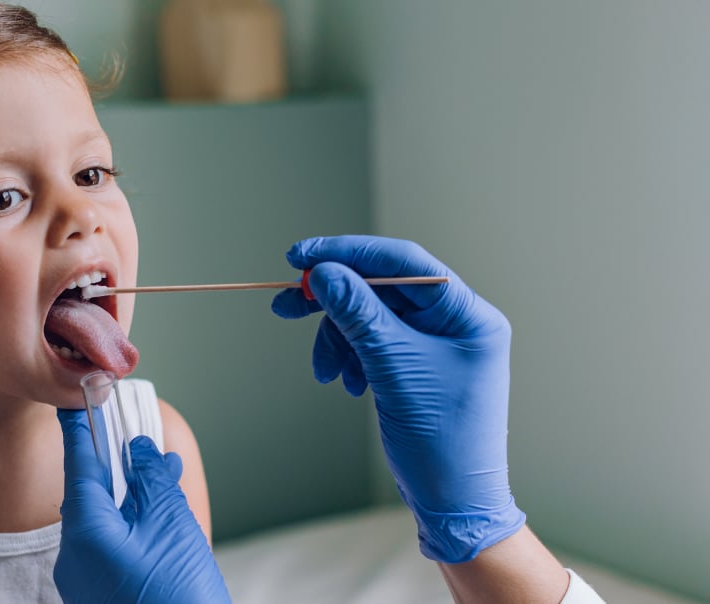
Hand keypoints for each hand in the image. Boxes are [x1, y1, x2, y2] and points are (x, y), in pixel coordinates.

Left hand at [54, 408, 229, 603]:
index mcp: (85, 533)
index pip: (79, 466)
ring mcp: (87, 583)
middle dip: (116, 464)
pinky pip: (112, 548)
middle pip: (91, 494)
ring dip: (131, 495)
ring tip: (163, 470)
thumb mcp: (172, 527)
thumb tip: (141, 451)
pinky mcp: (103, 596)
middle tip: (132, 432)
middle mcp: (75, 558)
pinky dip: (133, 525)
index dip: (80, 430)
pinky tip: (160, 513)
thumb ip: (153, 481)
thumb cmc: (180, 598)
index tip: (76, 400)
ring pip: (104, 522)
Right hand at [271, 235, 524, 562]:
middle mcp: (455, 323)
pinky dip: (349, 358)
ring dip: (338, 339)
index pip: (404, 262)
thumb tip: (325, 273)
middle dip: (334, 300)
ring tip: (325, 373)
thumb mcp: (394, 369)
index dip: (349, 253)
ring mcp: (435, 346)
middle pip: (382, 289)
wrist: (452, 503)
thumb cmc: (442, 441)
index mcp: (467, 315)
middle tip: (287, 304)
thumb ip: (359, 314)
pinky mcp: (415, 366)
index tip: (302, 256)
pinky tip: (346, 384)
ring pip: (369, 318)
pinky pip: (371, 344)